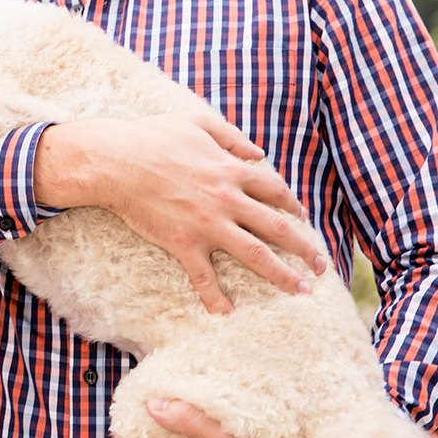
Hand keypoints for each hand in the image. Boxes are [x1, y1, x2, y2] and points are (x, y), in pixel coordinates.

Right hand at [34, 112, 322, 312]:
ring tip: (300, 290)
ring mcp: (208, 224)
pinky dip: (216, 297)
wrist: (115, 161)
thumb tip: (259, 153)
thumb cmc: (151, 136)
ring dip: (282, 275)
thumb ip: (232, 137)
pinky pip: (204, 276)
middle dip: (305, 249)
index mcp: (232, 171)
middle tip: (321, 266)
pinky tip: (227, 313)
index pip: (276, 192)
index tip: (303, 219)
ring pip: (256, 255)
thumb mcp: (197, 123)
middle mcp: (228, 200)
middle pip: (278, 228)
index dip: (294, 206)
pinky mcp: (184, 243)